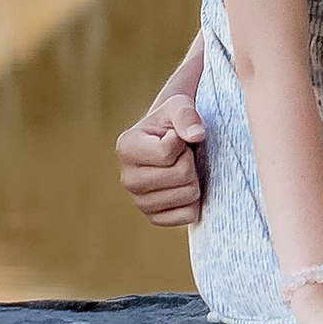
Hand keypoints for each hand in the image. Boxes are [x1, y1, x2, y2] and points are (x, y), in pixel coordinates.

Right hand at [117, 80, 206, 225]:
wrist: (175, 143)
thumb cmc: (175, 122)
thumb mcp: (179, 106)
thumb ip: (186, 114)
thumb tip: (196, 135)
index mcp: (126, 147)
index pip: (168, 152)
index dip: (182, 142)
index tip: (176, 137)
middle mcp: (127, 178)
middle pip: (181, 175)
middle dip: (191, 161)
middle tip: (183, 154)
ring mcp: (140, 201)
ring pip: (188, 196)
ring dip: (196, 179)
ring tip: (183, 168)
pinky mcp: (155, 218)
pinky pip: (188, 215)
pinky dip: (196, 201)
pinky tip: (185, 187)